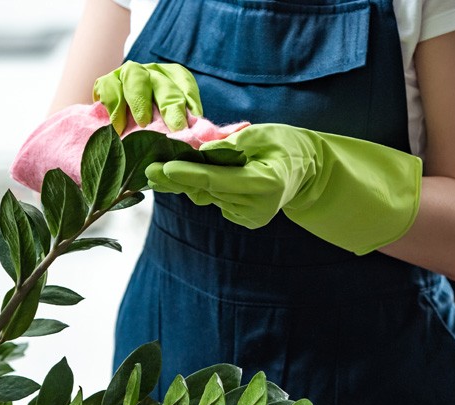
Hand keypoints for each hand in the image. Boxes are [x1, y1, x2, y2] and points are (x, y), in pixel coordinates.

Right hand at [93, 61, 202, 133]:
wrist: (122, 130)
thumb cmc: (156, 129)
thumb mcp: (173, 126)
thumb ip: (187, 129)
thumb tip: (206, 143)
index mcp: (174, 79)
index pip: (185, 84)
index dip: (190, 100)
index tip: (195, 119)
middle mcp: (153, 73)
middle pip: (163, 84)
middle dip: (170, 105)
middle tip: (175, 127)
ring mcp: (129, 74)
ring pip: (135, 77)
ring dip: (140, 101)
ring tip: (143, 124)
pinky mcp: (108, 81)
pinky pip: (109, 85)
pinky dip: (113, 105)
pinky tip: (118, 126)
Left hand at [145, 123, 421, 254]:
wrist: (307, 169)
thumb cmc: (286, 144)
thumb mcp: (262, 134)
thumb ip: (231, 143)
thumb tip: (200, 148)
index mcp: (265, 184)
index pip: (219, 179)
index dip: (189, 173)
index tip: (163, 167)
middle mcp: (257, 207)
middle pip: (208, 191)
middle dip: (177, 180)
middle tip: (146, 171)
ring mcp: (251, 217)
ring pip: (208, 197)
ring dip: (185, 183)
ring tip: (158, 172)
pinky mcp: (245, 219)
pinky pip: (216, 201)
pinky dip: (202, 187)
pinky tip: (188, 177)